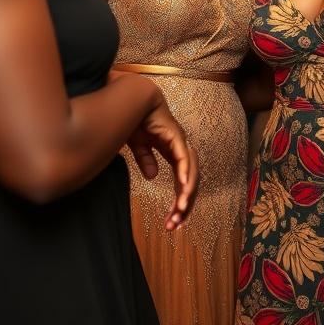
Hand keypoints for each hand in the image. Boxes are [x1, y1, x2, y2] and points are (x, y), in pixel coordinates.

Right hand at [127, 98, 197, 230]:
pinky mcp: (174, 135)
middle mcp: (181, 149)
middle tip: (174, 225)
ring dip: (186, 193)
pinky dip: (185, 172)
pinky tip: (183, 188)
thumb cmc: (136, 119)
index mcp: (173, 153)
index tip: (171, 222)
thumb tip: (151, 176)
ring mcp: (180, 142)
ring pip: (190, 173)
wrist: (132, 98)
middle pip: (189, 182)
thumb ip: (146, 160)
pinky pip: (183, 157)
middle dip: (183, 205)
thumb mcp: (138, 146)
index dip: (178, 203)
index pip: (181, 184)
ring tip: (180, 212)